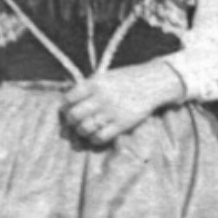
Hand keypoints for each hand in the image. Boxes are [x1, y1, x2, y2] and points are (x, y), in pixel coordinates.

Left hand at [62, 63, 177, 149]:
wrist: (152, 83)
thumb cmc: (125, 80)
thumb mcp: (104, 77)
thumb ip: (87, 89)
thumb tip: (67, 104)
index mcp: (94, 83)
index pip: (68, 99)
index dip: (65, 107)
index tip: (68, 109)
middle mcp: (100, 98)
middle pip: (73, 116)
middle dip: (71, 121)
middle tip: (76, 122)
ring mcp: (111, 112)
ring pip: (84, 129)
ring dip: (82, 132)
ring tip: (86, 129)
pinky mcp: (122, 124)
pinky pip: (100, 137)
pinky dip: (94, 139)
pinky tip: (97, 135)